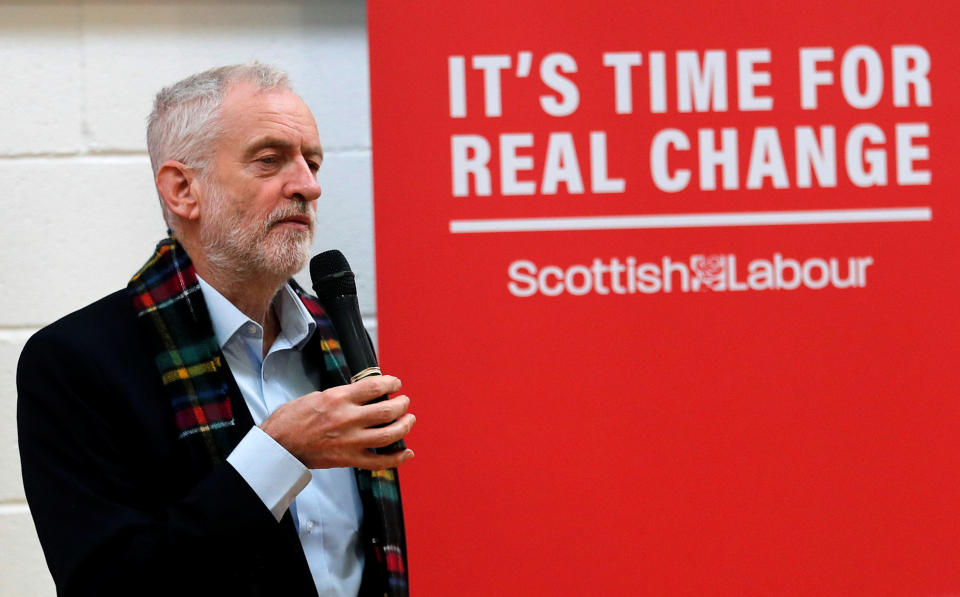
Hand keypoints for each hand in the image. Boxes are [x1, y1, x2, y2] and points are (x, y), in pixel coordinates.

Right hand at [260, 375, 414, 469]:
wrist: (278, 446)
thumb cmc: (292, 419)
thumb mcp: (317, 396)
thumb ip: (343, 396)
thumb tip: (365, 394)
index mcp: (338, 399)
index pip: (374, 386)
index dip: (391, 382)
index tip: (396, 383)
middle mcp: (347, 419)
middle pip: (387, 410)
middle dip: (402, 404)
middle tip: (405, 402)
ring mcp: (350, 441)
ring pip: (389, 435)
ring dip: (405, 426)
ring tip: (409, 419)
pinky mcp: (348, 460)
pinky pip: (379, 462)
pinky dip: (397, 458)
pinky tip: (407, 452)